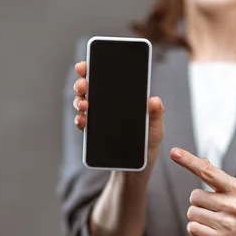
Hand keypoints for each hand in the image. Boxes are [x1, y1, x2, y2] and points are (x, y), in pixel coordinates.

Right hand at [72, 61, 164, 177]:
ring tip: (84, 104)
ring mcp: (98, 119)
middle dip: (82, 82)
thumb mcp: (156, 130)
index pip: (107, 78)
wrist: (136, 171)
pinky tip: (83, 120)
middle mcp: (108, 105)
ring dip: (79, 100)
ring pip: (83, 103)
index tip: (86, 64)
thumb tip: (154, 99)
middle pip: (91, 88)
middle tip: (83, 85)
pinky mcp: (93, 134)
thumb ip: (156, 115)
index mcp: (123, 99)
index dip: (94, 69)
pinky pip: (82, 123)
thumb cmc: (148, 147)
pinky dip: (80, 120)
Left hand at [169, 147, 235, 235]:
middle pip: (194, 196)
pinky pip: (192, 228)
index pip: (208, 171)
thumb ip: (220, 179)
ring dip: (199, 216)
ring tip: (216, 221)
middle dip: (200, 202)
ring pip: (192, 212)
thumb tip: (202, 161)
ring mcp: (227, 224)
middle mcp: (234, 205)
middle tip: (215, 209)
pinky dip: (197, 229)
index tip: (174, 152)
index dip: (189, 161)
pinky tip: (212, 230)